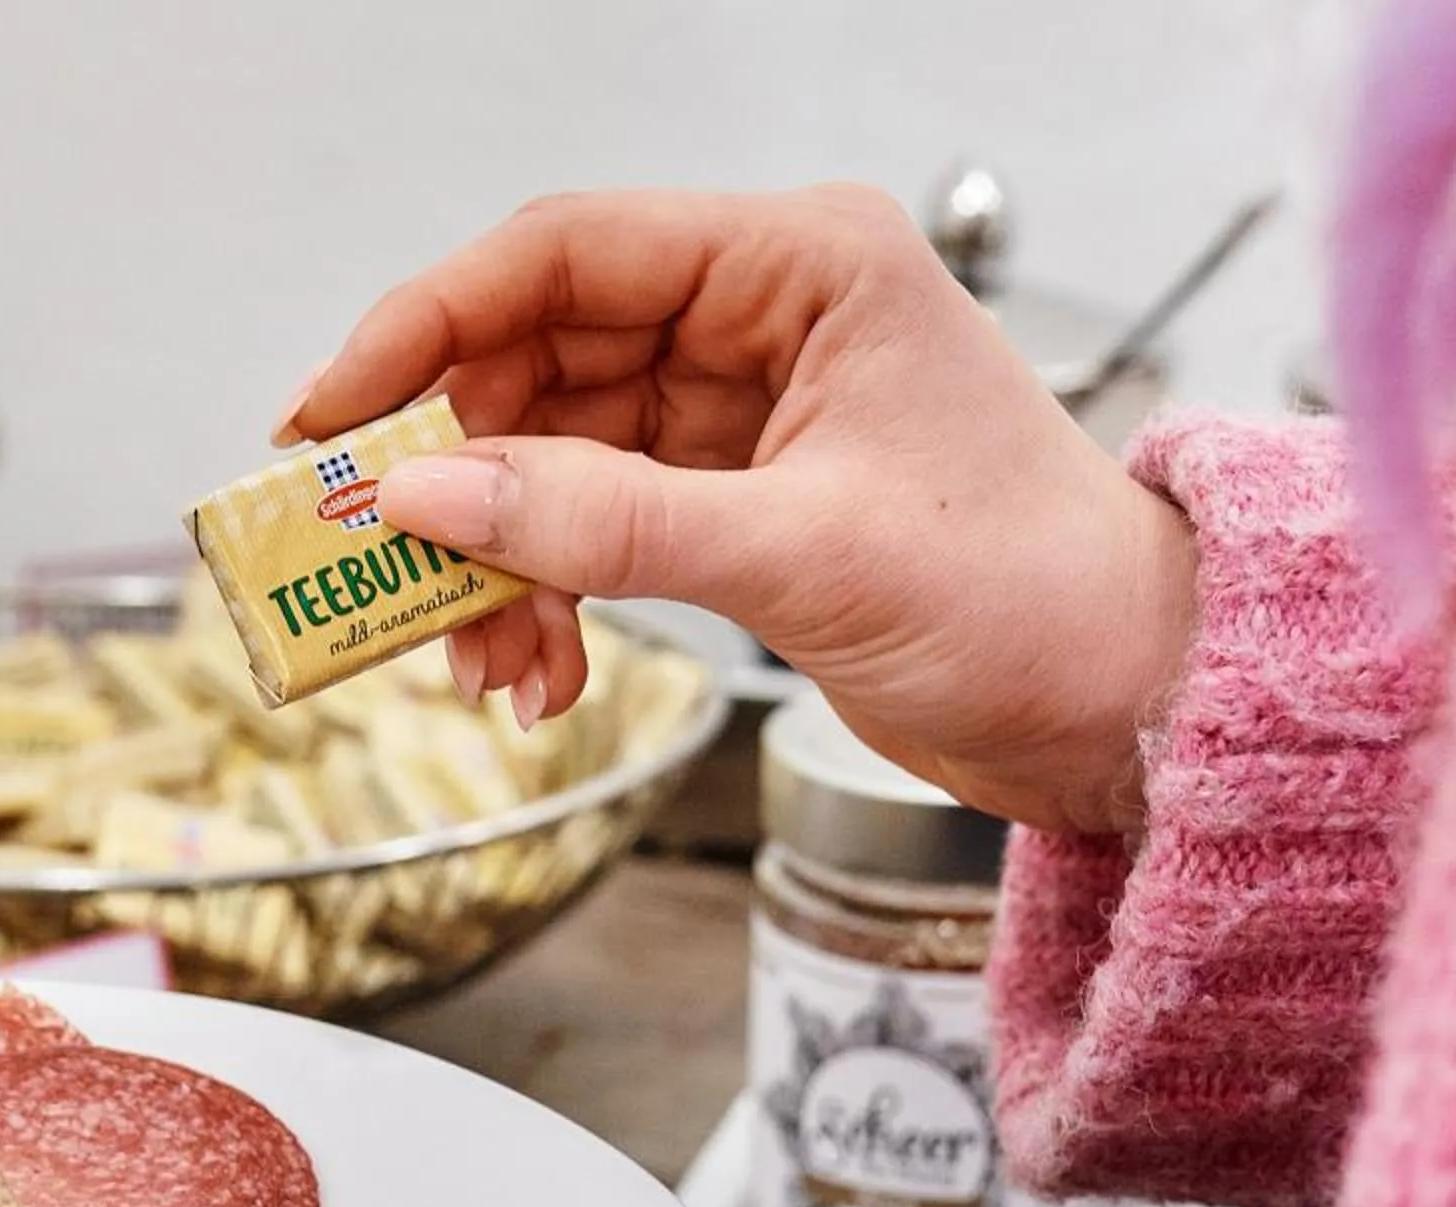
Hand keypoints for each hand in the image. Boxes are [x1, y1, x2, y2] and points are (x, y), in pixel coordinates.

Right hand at [282, 186, 1199, 836]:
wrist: (1127, 704)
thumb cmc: (1032, 597)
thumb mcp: (801, 556)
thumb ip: (603, 523)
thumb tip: (427, 498)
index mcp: (801, 266)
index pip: (564, 253)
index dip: (425, 326)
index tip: (327, 417)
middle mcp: (761, 316)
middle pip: (535, 355)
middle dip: (451, 471)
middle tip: (372, 560)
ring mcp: (741, 407)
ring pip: (548, 452)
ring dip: (494, 558)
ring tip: (479, 657)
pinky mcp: (732, 496)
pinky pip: (587, 523)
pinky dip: (545, 594)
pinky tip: (535, 669)